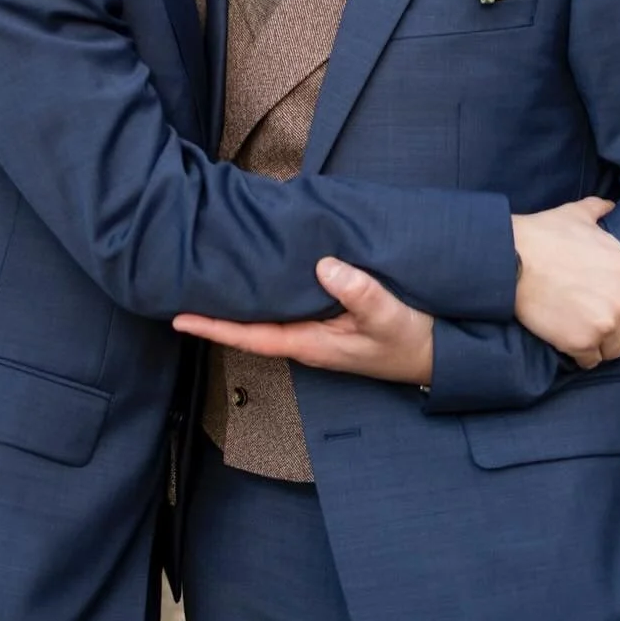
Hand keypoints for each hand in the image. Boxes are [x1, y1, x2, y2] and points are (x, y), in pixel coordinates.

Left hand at [172, 258, 434, 384]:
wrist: (440, 354)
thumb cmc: (412, 341)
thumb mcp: (389, 316)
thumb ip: (359, 292)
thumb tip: (324, 266)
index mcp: (311, 344)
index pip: (251, 337)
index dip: (214, 327)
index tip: (179, 318)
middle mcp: (306, 339)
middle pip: (250, 324)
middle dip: (217, 308)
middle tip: (183, 284)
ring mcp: (317, 331)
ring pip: (268, 312)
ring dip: (241, 297)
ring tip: (211, 273)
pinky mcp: (329, 319)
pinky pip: (289, 302)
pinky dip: (269, 287)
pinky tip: (262, 268)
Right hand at [512, 197, 619, 369]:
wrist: (510, 259)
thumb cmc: (544, 235)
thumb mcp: (576, 216)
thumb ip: (599, 210)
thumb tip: (609, 205)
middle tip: (606, 324)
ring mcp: (604, 326)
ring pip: (615, 351)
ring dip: (603, 344)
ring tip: (584, 331)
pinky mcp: (580, 343)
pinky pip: (591, 361)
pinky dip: (582, 355)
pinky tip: (570, 342)